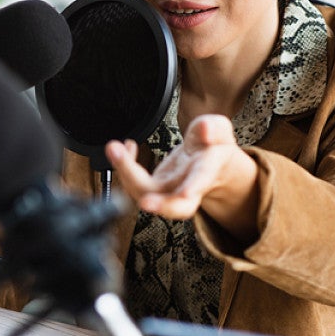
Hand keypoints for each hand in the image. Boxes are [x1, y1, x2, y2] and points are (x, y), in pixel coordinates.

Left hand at [105, 114, 257, 241]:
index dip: (194, 187)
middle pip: (175, 207)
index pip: (201, 181)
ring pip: (146, 194)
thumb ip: (215, 128)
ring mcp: (168, 191)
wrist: (208, 164)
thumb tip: (205, 129)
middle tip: (145, 202)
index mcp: (208, 172)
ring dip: (126, 174)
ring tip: (115, 147)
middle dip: (160, 206)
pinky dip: (124, 165)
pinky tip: (126, 145)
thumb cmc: (213, 148)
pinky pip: (135, 182)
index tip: (186, 193)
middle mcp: (187, 189)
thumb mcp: (220, 131)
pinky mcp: (153, 188)